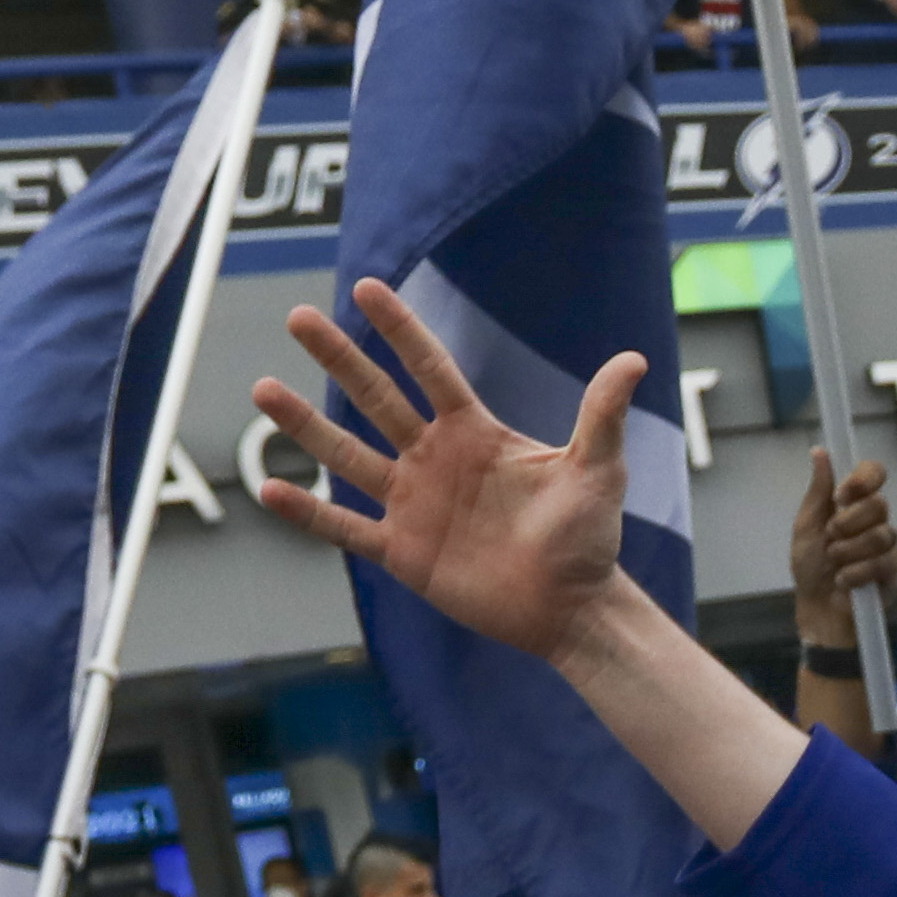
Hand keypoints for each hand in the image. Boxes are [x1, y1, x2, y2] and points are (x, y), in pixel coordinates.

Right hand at [256, 281, 651, 666]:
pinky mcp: (403, 550)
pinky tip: (269, 488)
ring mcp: (413, 504)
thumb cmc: (588, 538)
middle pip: (376, 399)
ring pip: (348, 456)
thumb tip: (634, 360)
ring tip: (262, 387)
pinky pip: (345, 528)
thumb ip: (602, 416)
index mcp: (475, 434)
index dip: (400, 331)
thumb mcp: (597, 472)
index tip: (365, 288)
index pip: (430, 370)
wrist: (573, 608)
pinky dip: (309, 513)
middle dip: (338, 358)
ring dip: (306, 424)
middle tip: (298, 317)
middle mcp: (435, 460)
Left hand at [788, 448, 896, 631]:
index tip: (841, 494)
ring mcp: (889, 546)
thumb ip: (818, 490)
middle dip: (848, 522)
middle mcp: (876, 520)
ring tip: (835, 563)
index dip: (863, 479)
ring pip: (881, 535)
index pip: (875, 474)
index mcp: (855, 503)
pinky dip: (856, 573)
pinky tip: (845, 581)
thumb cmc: (810, 566)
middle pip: (880, 504)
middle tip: (831, 536)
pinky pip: (883, 564)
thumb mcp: (807, 524)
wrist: (818, 606)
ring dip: (848, 551)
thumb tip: (821, 452)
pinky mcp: (895, 572)